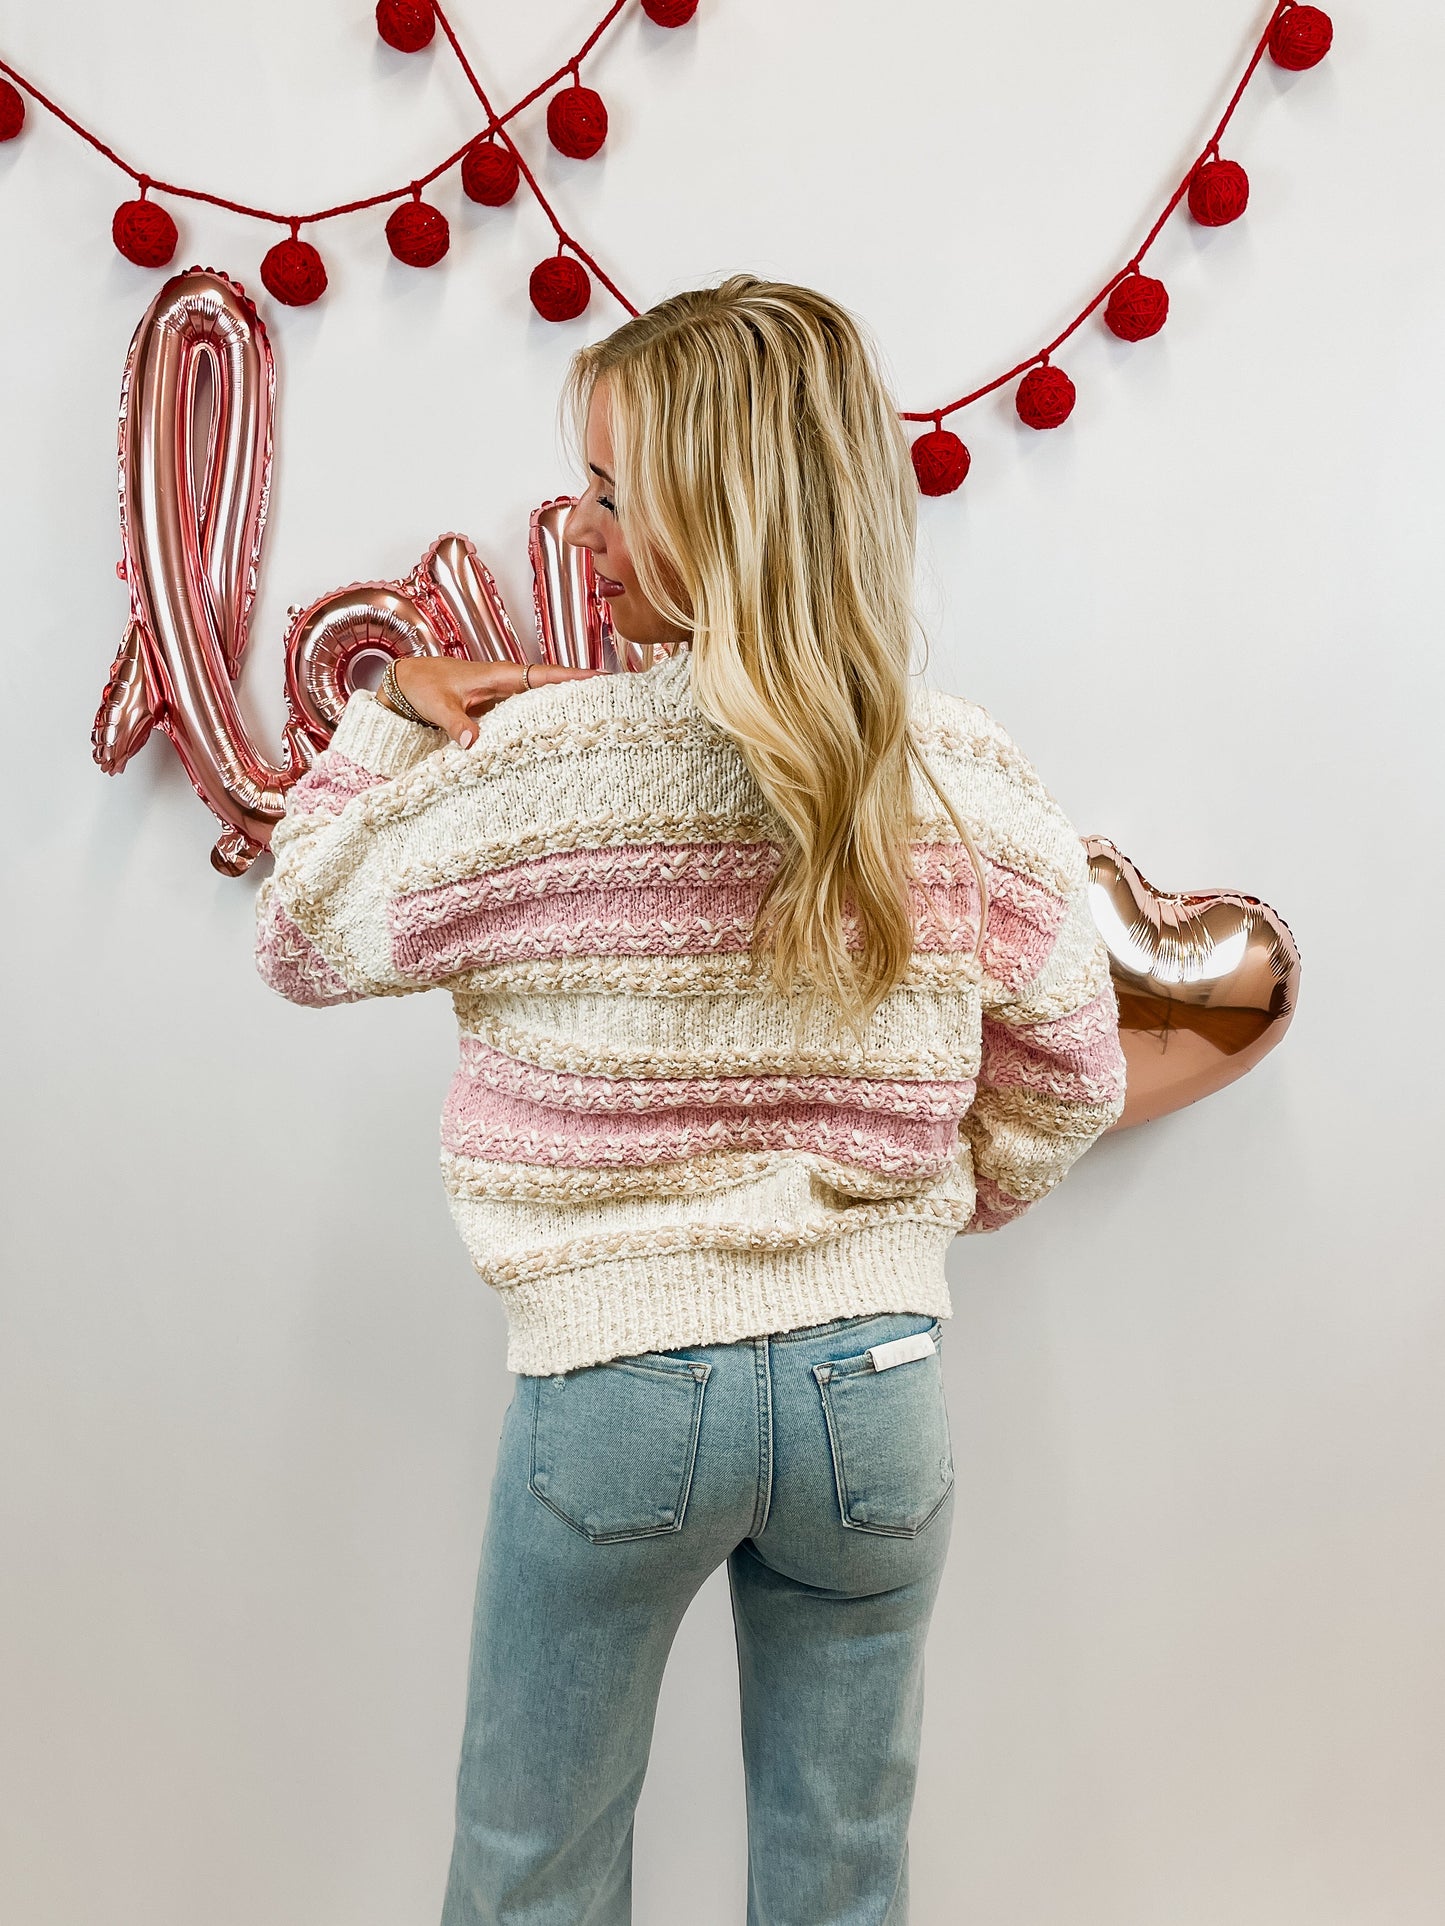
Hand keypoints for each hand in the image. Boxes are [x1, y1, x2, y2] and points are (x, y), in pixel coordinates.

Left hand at [388, 656, 599, 747]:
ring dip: (566, 703)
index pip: (543, 675)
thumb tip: (474, 743)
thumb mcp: (438, 705)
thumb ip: (457, 723)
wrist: (407, 683)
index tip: (600, 679)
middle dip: (581, 689)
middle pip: (551, 685)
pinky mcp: (497, 708)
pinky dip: (545, 716)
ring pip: (542, 698)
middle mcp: (506, 683)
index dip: (572, 677)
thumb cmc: (422, 686)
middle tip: (614, 697)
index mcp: (498, 675)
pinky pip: (527, 711)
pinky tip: (559, 729)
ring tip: (598, 714)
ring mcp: (503, 696)